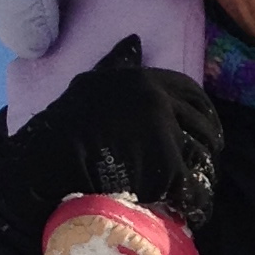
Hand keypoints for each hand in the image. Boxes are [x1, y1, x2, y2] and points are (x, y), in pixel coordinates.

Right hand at [0, 37, 223, 249]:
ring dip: (202, 176)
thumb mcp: (90, 85)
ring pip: (198, 156)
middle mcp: (156, 98)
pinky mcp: (166, 163)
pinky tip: (189, 212)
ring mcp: (162, 130)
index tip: (206, 129)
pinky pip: (190, 187)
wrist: (46, 163)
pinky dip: (193, 203)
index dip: (203, 112)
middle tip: (205, 165)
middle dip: (209, 145)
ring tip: (195, 192)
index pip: (190, 91)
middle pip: (201, 124)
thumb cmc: (61, 128)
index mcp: (141, 79)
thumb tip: (135, 42)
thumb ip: (117, 65)